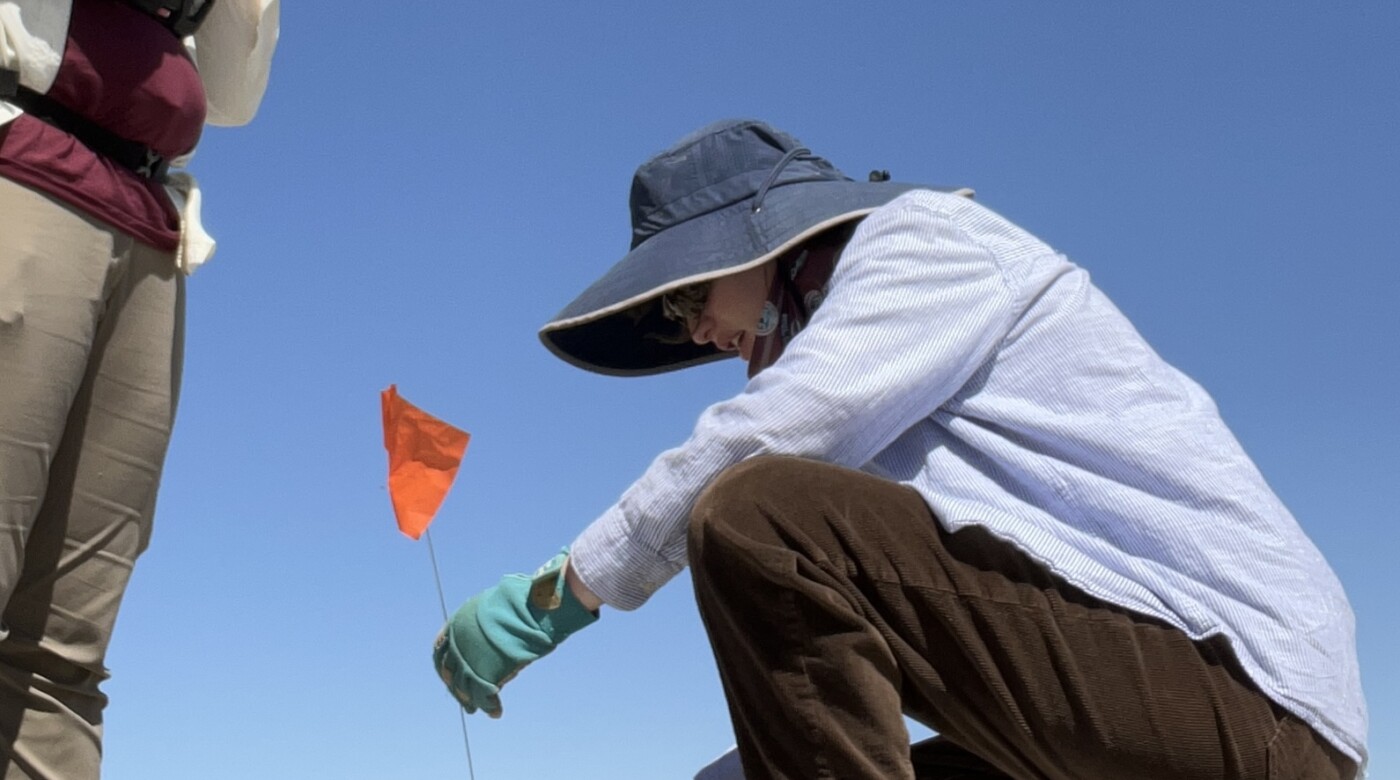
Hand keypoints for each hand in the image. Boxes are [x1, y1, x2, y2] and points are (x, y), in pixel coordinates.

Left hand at [433, 549, 598, 716]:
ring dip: (474, 702)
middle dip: (458, 690)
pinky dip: (490, 706)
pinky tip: (496, 712)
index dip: (445, 669)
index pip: (440, 653)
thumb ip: (482, 623)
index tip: (451, 679)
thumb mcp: (492, 607)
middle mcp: (458, 643)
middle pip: (451, 674)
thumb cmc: (520, 604)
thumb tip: (487, 631)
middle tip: (466, 703)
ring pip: (467, 688)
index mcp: (457, 624)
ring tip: (480, 710)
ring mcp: (470, 659)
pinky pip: (484, 696)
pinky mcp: (485, 674)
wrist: (532, 608)